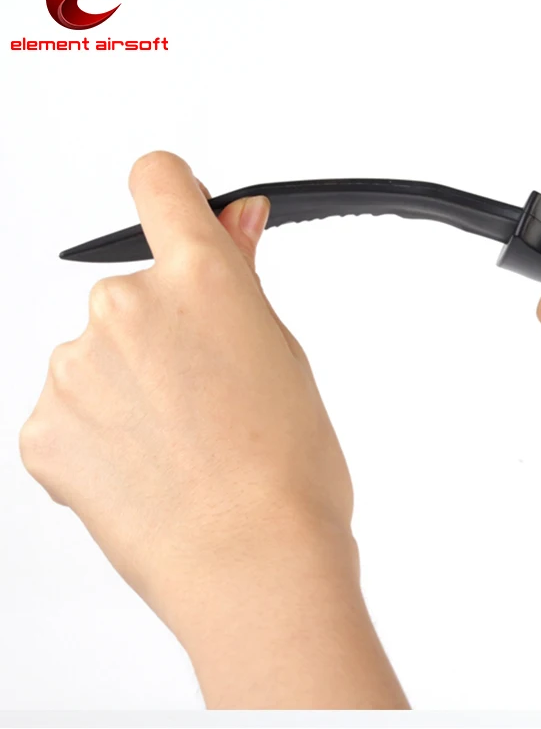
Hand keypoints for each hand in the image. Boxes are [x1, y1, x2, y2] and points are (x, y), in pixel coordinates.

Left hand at [19, 151, 406, 707]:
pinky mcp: (42, 428)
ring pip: (100, 354)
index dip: (172, 193)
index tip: (176, 212)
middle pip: (133, 289)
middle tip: (208, 394)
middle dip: (165, 329)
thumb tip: (236, 218)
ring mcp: (74, 368)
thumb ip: (243, 277)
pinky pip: (70, 409)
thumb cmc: (291, 471)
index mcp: (198, 279)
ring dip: (130, 384)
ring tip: (181, 443)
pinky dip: (100, 432)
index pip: (159, 182)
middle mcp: (125, 307)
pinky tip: (145, 469)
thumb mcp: (283, 355)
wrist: (255, 566)